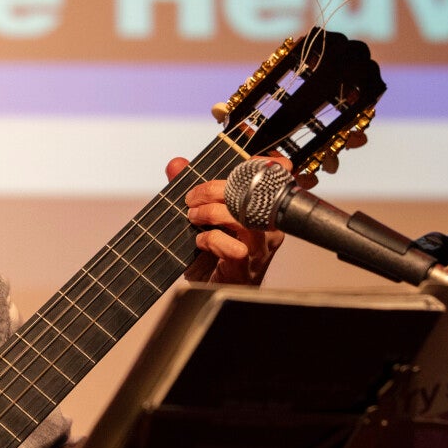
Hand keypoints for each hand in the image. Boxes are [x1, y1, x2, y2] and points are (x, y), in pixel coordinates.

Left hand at [167, 152, 290, 284]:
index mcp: (264, 206)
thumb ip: (193, 188)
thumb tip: (176, 164)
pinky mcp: (246, 263)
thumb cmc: (218, 250)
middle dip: (214, 189)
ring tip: (194, 217)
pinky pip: (230, 246)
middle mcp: (268, 224)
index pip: (271, 177)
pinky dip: (210, 240)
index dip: (260, 163)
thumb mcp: (203, 214)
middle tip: (192, 198)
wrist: (220, 287)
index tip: (237, 160)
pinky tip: (201, 242)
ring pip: (241, 217)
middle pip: (249, 193)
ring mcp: (260, 245)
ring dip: (210, 213)